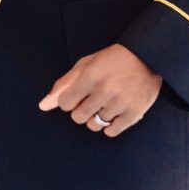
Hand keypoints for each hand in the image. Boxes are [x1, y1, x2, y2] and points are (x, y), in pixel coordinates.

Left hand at [38, 43, 161, 136]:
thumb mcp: (85, 65)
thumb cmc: (111, 60)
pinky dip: (109, 126)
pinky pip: (111, 132)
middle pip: (78, 117)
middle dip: (81, 110)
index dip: (68, 101)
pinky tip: (112, 112)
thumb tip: (43, 106)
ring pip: (94, 125)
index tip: (77, 95)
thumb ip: (64, 84)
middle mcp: (104, 90)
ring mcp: (120, 103)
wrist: (146, 57)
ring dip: (96, 117)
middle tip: (91, 100)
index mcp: (90, 76)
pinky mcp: (134, 113)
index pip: (65, 104)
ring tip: (104, 103)